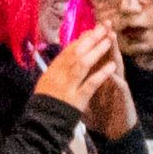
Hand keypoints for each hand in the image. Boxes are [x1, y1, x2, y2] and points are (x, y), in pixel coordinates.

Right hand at [35, 23, 132, 137]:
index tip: (91, 31)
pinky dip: (101, 74)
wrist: (41, 125)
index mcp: (52, 72)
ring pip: (82, 64)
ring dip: (97, 51)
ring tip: (109, 40)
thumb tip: (67, 56)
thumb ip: (57, 71)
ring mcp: (67, 87)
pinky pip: (90, 84)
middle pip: (76, 53)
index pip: (67, 52)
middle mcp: (58, 76)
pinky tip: (111, 66)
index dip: (80, 40)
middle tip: (103, 27)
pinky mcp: (76, 100)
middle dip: (90, 39)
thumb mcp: (46, 84)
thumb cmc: (45, 105)